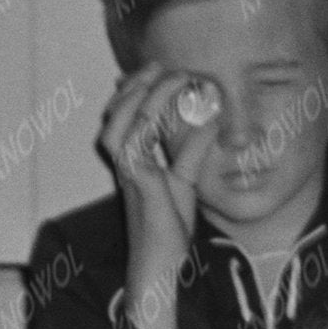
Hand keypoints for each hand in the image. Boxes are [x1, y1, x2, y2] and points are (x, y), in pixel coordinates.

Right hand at [97, 63, 218, 292]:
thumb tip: (209, 118)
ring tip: (169, 77)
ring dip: (146, 94)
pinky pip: (141, 139)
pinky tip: (187, 110)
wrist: (159, 262)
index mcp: (131, 156)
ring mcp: (126, 168)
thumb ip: (193, 149)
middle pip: (118, 108)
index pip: (126, 112)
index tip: (164, 69)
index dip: (142, 87)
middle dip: (140, 82)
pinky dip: (162, 119)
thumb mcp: (185, 179)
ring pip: (124, 118)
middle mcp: (123, 159)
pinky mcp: (136, 179)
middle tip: (165, 66)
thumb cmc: (168, 226)